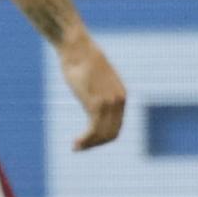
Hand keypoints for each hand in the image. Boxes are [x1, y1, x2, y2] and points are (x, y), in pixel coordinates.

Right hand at [56, 32, 125, 150]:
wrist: (77, 48)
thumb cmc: (81, 61)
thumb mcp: (95, 78)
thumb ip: (98, 89)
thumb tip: (91, 92)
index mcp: (121, 96)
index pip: (116, 126)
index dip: (103, 137)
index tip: (88, 140)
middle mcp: (119, 101)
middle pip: (112, 133)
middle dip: (96, 144)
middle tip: (80, 148)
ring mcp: (109, 103)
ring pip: (103, 134)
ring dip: (89, 145)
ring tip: (76, 148)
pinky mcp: (96, 104)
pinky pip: (94, 130)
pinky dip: (86, 140)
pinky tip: (76, 143)